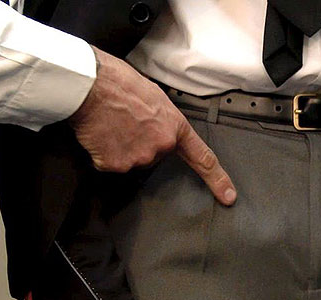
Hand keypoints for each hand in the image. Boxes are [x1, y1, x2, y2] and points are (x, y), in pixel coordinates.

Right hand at [69, 46, 236, 205]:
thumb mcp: (154, 96)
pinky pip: (110, 165)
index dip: (217, 179)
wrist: (92, 86)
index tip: (228, 196)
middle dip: (141, 144)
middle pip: (152, 157)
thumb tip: (156, 126)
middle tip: (126, 123)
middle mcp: (161, 146)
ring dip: (121, 147)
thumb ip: (162, 119)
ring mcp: (139, 158)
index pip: (203, 158)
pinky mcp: (116, 165)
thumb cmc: (120, 84)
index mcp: (174, 127)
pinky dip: (103, 152)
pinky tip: (101, 134)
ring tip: (113, 124)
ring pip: (130, 161)